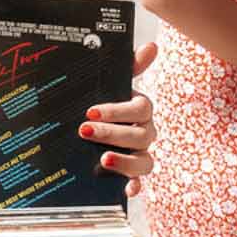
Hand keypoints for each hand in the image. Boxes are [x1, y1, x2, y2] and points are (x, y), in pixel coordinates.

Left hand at [82, 39, 156, 196]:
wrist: (86, 124)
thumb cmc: (103, 100)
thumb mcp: (110, 83)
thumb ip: (128, 66)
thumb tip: (152, 45)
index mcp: (140, 110)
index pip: (140, 108)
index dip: (117, 110)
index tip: (90, 110)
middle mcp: (144, 133)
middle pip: (140, 136)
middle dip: (112, 133)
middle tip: (84, 131)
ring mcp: (139, 155)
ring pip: (145, 162)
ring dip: (126, 163)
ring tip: (103, 160)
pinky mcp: (131, 175)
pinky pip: (139, 184)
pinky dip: (133, 187)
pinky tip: (124, 190)